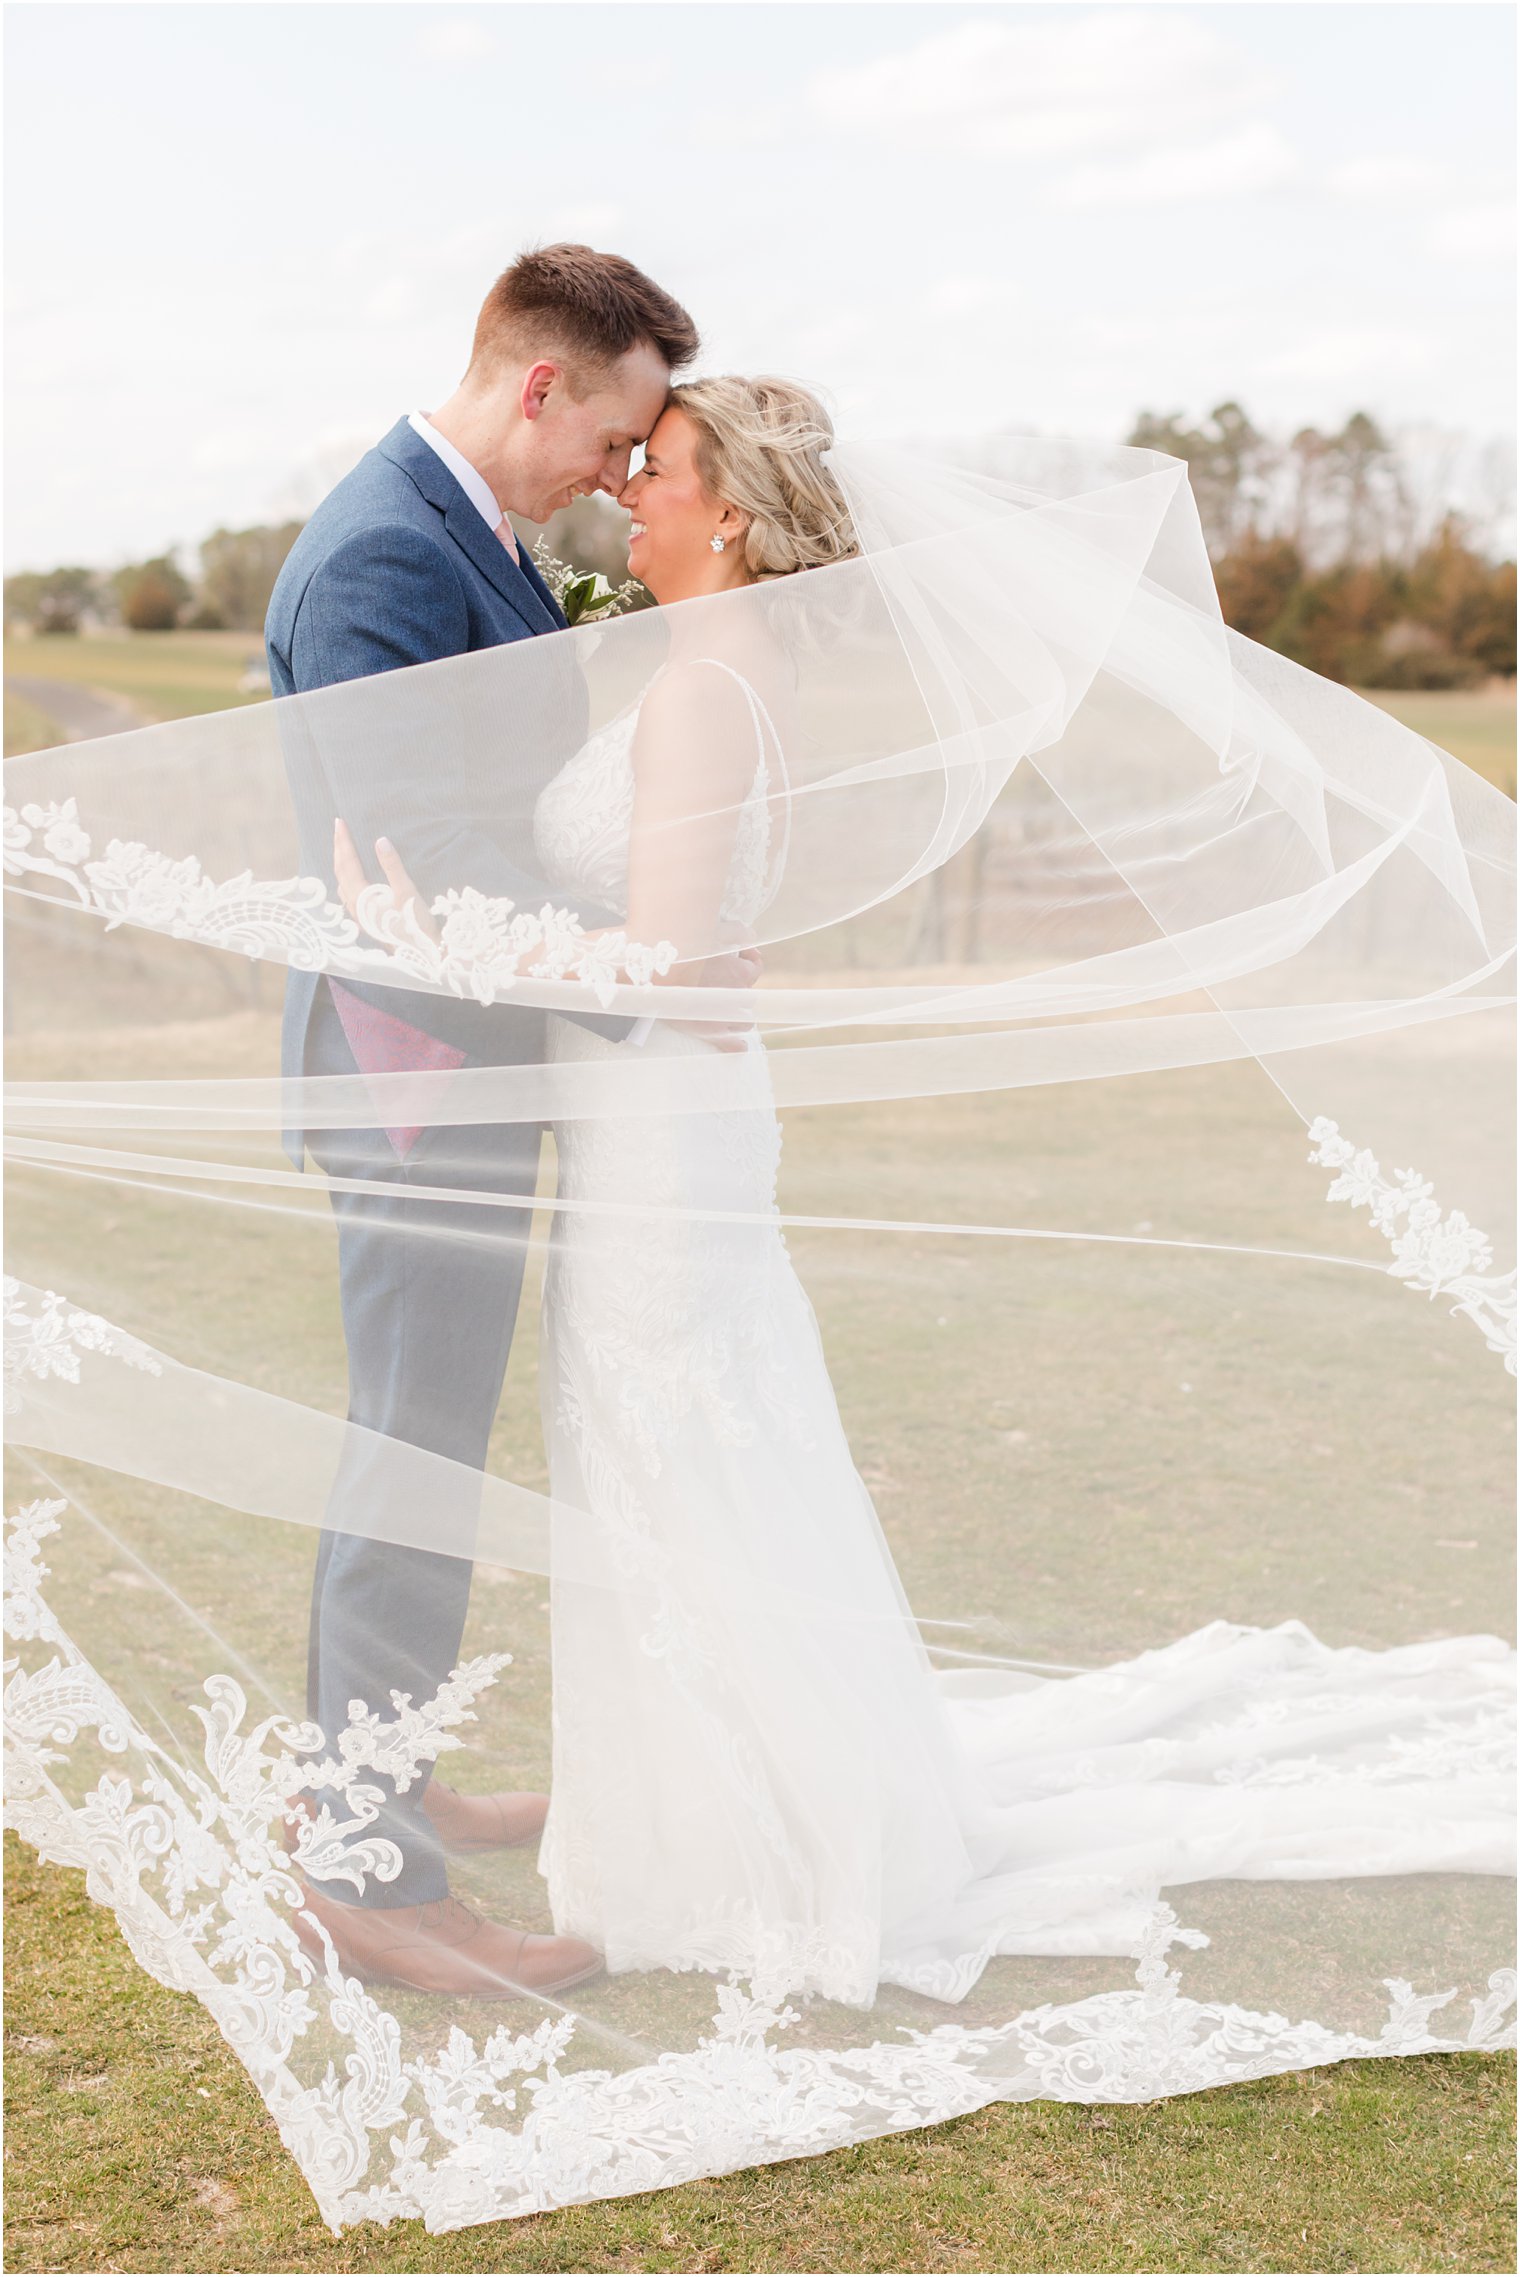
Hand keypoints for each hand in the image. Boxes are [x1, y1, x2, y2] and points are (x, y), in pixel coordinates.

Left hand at [333, 818, 438, 943]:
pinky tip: (351, 875)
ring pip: (341, 883)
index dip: (343, 842)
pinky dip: (346, 877)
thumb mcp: (407, 891)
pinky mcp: (364, 920)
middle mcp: (354, 906)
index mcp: (362, 897)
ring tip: (342, 847)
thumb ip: (392, 866)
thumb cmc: (415, 924)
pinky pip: (347, 893)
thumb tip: (380, 841)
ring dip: (340, 863)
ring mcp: (357, 915)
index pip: (347, 863)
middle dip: (338, 849)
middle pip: (340, 872)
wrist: (421, 955)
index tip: (340, 823)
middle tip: (338, 828)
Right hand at [665, 940, 762, 1053]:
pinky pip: (730, 1043)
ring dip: (739, 1013)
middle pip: (749, 995)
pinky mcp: (709, 1032)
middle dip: (740, 987)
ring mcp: (724, 1017)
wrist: (653, 971)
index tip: (739, 953)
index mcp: (740, 972)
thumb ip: (735, 931)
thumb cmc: (683, 948)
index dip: (748, 958)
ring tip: (727, 1008)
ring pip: (744, 1020)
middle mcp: (737, 996)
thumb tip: (750, 934)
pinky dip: (736, 1044)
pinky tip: (741, 1045)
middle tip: (722, 978)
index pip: (755, 966)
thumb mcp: (711, 931)